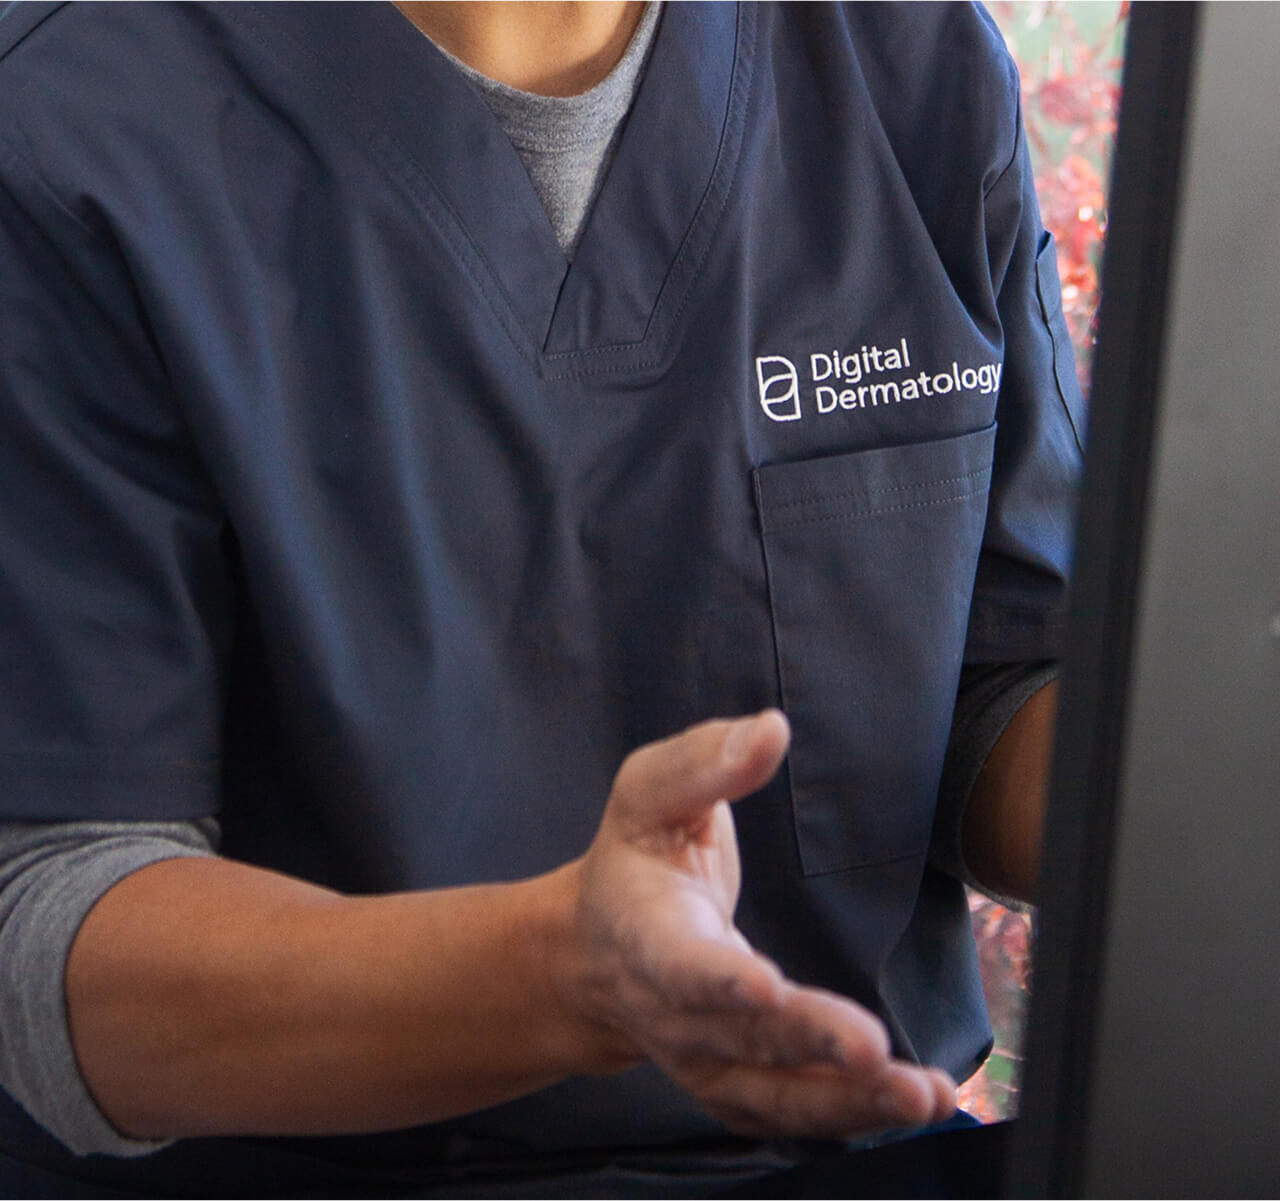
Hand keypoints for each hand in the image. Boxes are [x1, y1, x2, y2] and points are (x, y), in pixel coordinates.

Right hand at [566, 710, 956, 1137]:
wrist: (593, 952)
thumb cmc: (634, 859)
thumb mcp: (648, 793)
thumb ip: (704, 762)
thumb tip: (771, 730)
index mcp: (646, 932)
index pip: (677, 961)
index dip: (716, 979)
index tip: (763, 987)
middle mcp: (671, 1009)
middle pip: (739, 1035)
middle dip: (805, 1041)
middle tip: (870, 1050)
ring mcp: (703, 1057)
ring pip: (770, 1092)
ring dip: (844, 1100)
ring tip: (918, 1094)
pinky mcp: (734, 1085)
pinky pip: (787, 1113)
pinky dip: (846, 1117)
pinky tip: (909, 1104)